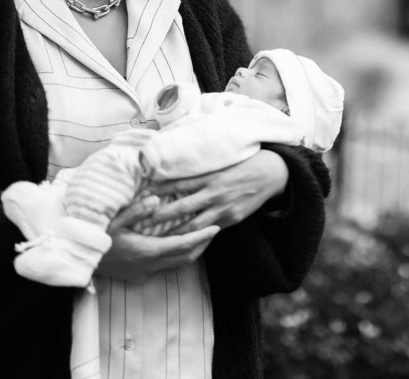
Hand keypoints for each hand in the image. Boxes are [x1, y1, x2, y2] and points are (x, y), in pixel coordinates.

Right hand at [97, 209, 218, 280]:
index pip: (182, 244)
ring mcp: (145, 273)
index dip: (201, 236)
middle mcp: (150, 265)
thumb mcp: (114, 221)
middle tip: (215, 230)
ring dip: (192, 252)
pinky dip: (179, 258)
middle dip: (202, 244)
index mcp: (147, 250)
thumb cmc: (97, 238)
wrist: (82, 263)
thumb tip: (157, 199)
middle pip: (186, 257)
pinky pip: (167, 268)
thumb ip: (137, 210)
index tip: (216, 228)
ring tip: (203, 238)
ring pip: (178, 265)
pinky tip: (180, 247)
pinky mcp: (140, 277)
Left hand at [139, 150, 289, 235]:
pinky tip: (183, 244)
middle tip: (139, 223)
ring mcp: (222, 208)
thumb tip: (176, 170)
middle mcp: (213, 193)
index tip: (140, 195)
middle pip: (181, 207)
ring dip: (174, 232)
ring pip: (193, 225)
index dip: (158, 190)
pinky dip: (196, 238)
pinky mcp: (231, 219)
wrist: (269, 173)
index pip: (177, 184)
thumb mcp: (219, 163)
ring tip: (155, 240)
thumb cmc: (241, 164)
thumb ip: (199, 170)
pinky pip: (210, 231)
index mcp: (208, 176)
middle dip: (160, 216)